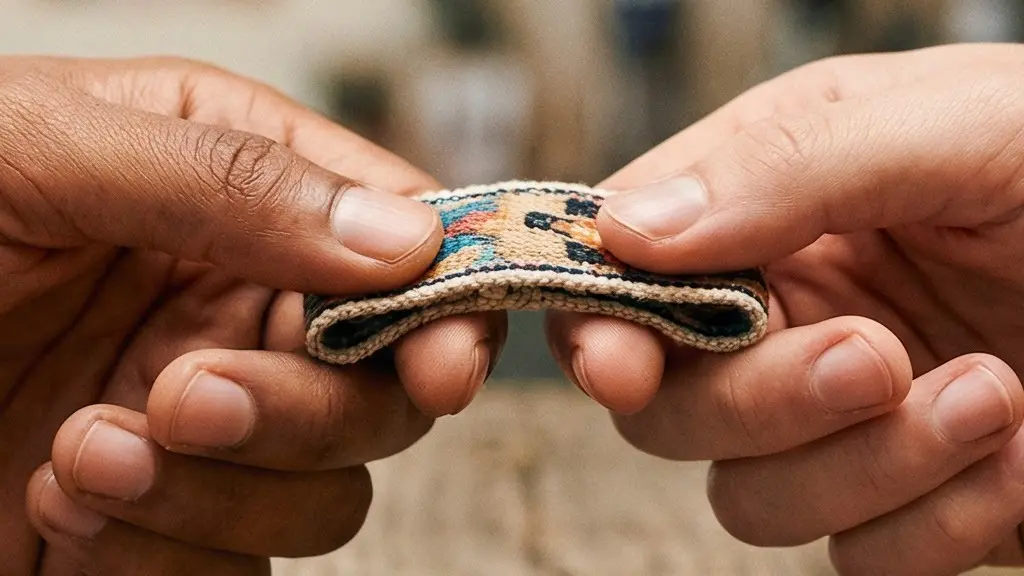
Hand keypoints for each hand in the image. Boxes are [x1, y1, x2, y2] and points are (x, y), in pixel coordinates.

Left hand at [1, 56, 503, 574]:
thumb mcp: (35, 150)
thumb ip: (228, 180)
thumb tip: (404, 238)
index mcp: (235, 189)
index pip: (399, 239)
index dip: (446, 300)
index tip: (445, 365)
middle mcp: (237, 308)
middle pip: (382, 387)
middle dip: (311, 410)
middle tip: (196, 395)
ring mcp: (207, 421)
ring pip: (326, 489)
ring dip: (225, 487)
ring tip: (83, 446)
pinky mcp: (163, 523)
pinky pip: (239, 565)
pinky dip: (168, 552)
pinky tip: (63, 498)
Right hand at [546, 43, 1023, 574]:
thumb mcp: (957, 125)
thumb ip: (788, 164)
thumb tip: (628, 231)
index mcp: (769, 210)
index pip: (625, 273)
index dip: (599, 322)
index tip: (620, 366)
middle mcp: (786, 318)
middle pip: (668, 409)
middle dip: (755, 400)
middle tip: (868, 355)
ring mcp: (840, 422)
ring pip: (750, 497)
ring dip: (864, 463)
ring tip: (991, 391)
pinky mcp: (908, 505)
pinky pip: (857, 558)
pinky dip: (934, 521)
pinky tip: (1018, 454)